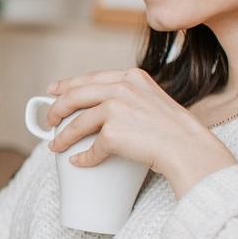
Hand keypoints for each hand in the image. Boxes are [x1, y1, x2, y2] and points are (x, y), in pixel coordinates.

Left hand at [45, 68, 236, 197]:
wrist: (188, 147)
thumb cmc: (175, 131)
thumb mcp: (153, 100)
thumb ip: (130, 98)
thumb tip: (102, 111)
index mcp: (132, 77)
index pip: (91, 77)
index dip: (67, 84)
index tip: (52, 91)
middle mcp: (122, 88)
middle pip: (76, 95)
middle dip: (56, 109)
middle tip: (49, 120)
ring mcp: (116, 108)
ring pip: (78, 123)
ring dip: (62, 137)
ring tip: (55, 146)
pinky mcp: (113, 132)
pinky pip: (91, 148)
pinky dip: (83, 158)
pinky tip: (78, 162)